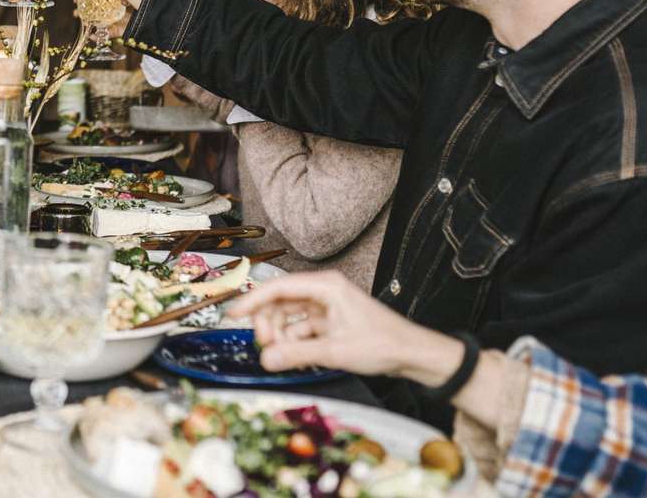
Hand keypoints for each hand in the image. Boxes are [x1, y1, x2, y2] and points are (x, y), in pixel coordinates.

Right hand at [228, 270, 463, 385]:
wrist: (413, 355)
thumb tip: (266, 359)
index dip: (252, 300)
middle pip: (280, 302)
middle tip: (266, 347)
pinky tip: (295, 357)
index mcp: (326, 286)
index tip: (232, 314)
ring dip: (281, 335)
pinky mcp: (330, 321)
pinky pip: (301, 328)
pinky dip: (294, 342)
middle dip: (268, 324)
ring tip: (282, 356)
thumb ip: (298, 354)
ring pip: (288, 316)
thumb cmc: (384, 344)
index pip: (278, 288)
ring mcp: (326, 306)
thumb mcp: (337, 351)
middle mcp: (323, 291)